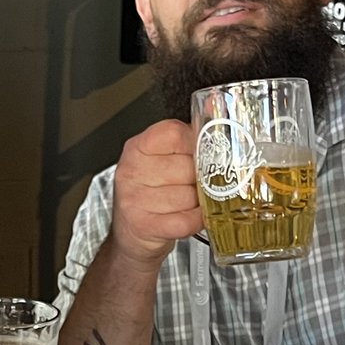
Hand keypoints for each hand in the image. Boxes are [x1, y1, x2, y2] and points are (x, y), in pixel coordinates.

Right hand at [109, 119, 204, 264]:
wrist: (130, 233)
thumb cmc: (150, 194)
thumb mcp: (159, 160)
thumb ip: (185, 140)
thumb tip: (214, 111)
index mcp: (137, 148)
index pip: (175, 134)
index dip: (194, 145)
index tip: (198, 155)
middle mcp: (132, 171)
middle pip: (188, 167)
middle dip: (199, 179)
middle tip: (192, 185)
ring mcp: (135, 199)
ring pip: (190, 196)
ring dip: (197, 202)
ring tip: (187, 203)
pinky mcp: (144, 225)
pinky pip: (186, 220)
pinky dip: (196, 220)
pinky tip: (191, 217)